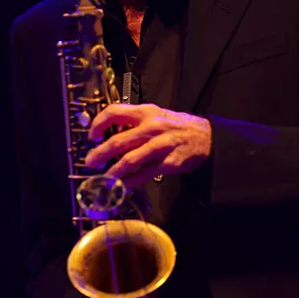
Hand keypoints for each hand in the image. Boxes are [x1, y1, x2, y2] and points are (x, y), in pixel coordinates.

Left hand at [85, 103, 211, 188]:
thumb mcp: (157, 115)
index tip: (92, 135)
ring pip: (129, 160)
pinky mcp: (168, 163)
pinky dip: (131, 181)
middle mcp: (151, 127)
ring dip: (113, 171)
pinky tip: (123, 185)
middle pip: (118, 141)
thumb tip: (110, 133)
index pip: (114, 112)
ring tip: (105, 178)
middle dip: (100, 154)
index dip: (98, 124)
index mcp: (146, 113)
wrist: (207, 137)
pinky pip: (144, 174)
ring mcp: (160, 146)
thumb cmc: (178, 126)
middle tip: (90, 162)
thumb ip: (135, 122)